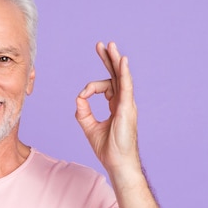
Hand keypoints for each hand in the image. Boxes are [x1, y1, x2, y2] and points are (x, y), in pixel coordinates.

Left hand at [75, 42, 139, 174]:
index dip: (90, 88)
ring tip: (110, 46)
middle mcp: (123, 102)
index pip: (106, 86)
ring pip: (122, 77)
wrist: (117, 163)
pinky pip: (127, 86)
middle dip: (109, 59)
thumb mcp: (89, 127)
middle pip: (116, 75)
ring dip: (115, 60)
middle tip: (103, 45)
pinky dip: (124, 73)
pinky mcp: (128, 108)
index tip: (83, 95)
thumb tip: (79, 97)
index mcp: (116, 106)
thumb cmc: (108, 149)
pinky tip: (122, 60)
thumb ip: (83, 111)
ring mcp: (127, 104)